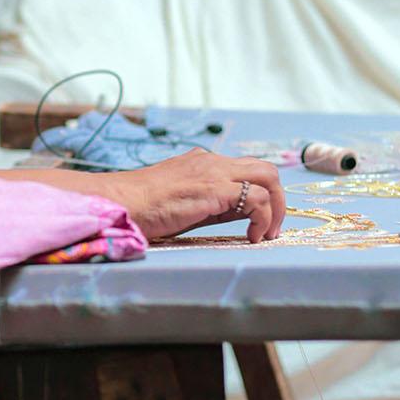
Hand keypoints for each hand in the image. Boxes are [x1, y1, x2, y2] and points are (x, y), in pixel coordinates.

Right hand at [97, 149, 285, 242]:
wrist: (121, 202)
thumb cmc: (140, 208)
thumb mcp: (180, 201)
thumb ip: (206, 202)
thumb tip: (231, 215)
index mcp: (202, 163)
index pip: (244, 171)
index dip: (258, 196)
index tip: (255, 222)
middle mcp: (212, 162)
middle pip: (264, 169)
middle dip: (277, 199)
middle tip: (272, 228)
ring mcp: (215, 172)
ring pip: (268, 178)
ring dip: (276, 209)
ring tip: (266, 235)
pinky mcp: (216, 189)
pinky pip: (257, 199)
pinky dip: (263, 219)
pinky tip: (252, 237)